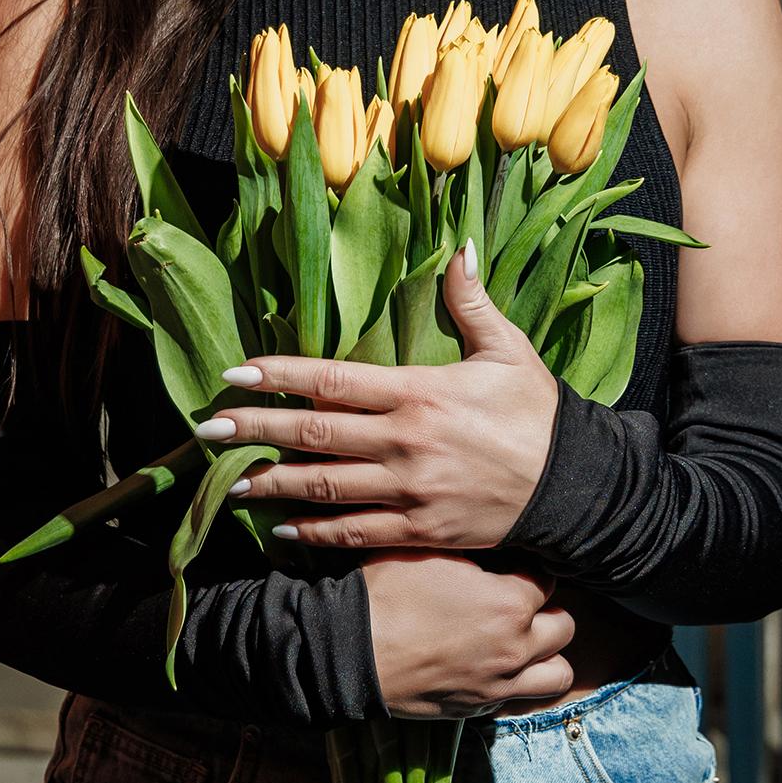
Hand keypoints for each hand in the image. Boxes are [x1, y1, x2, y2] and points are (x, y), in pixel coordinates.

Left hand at [196, 246, 560, 552]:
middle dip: (255, 430)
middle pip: (313, 434)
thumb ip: (472, 302)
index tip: (234, 374)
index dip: (277, 375)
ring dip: (273, 484)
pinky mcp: (420, 529)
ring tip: (231, 482)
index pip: (331, 380)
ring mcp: (409, 490)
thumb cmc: (539, 413)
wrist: (574, 485)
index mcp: (419, 392)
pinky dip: (316, 534)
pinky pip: (356, 533)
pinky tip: (284, 529)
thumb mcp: (510, 350)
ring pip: (325, 487)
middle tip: (207, 431)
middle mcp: (404, 442)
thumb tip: (458, 248)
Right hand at [361, 550, 576, 718]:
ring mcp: (499, 683)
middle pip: (564, 626)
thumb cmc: (385, 593)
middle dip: (547, 612)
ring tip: (524, 643)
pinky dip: (516, 683)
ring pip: (558, 673)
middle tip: (520, 605)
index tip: (513, 570)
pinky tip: (494, 667)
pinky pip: (520, 698)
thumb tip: (488, 545)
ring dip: (547, 656)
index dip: (529, 572)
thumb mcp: (430, 551)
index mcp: (509, 603)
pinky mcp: (478, 709)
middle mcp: (515, 647)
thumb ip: (472, 551)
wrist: (348, 650)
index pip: (546, 580)